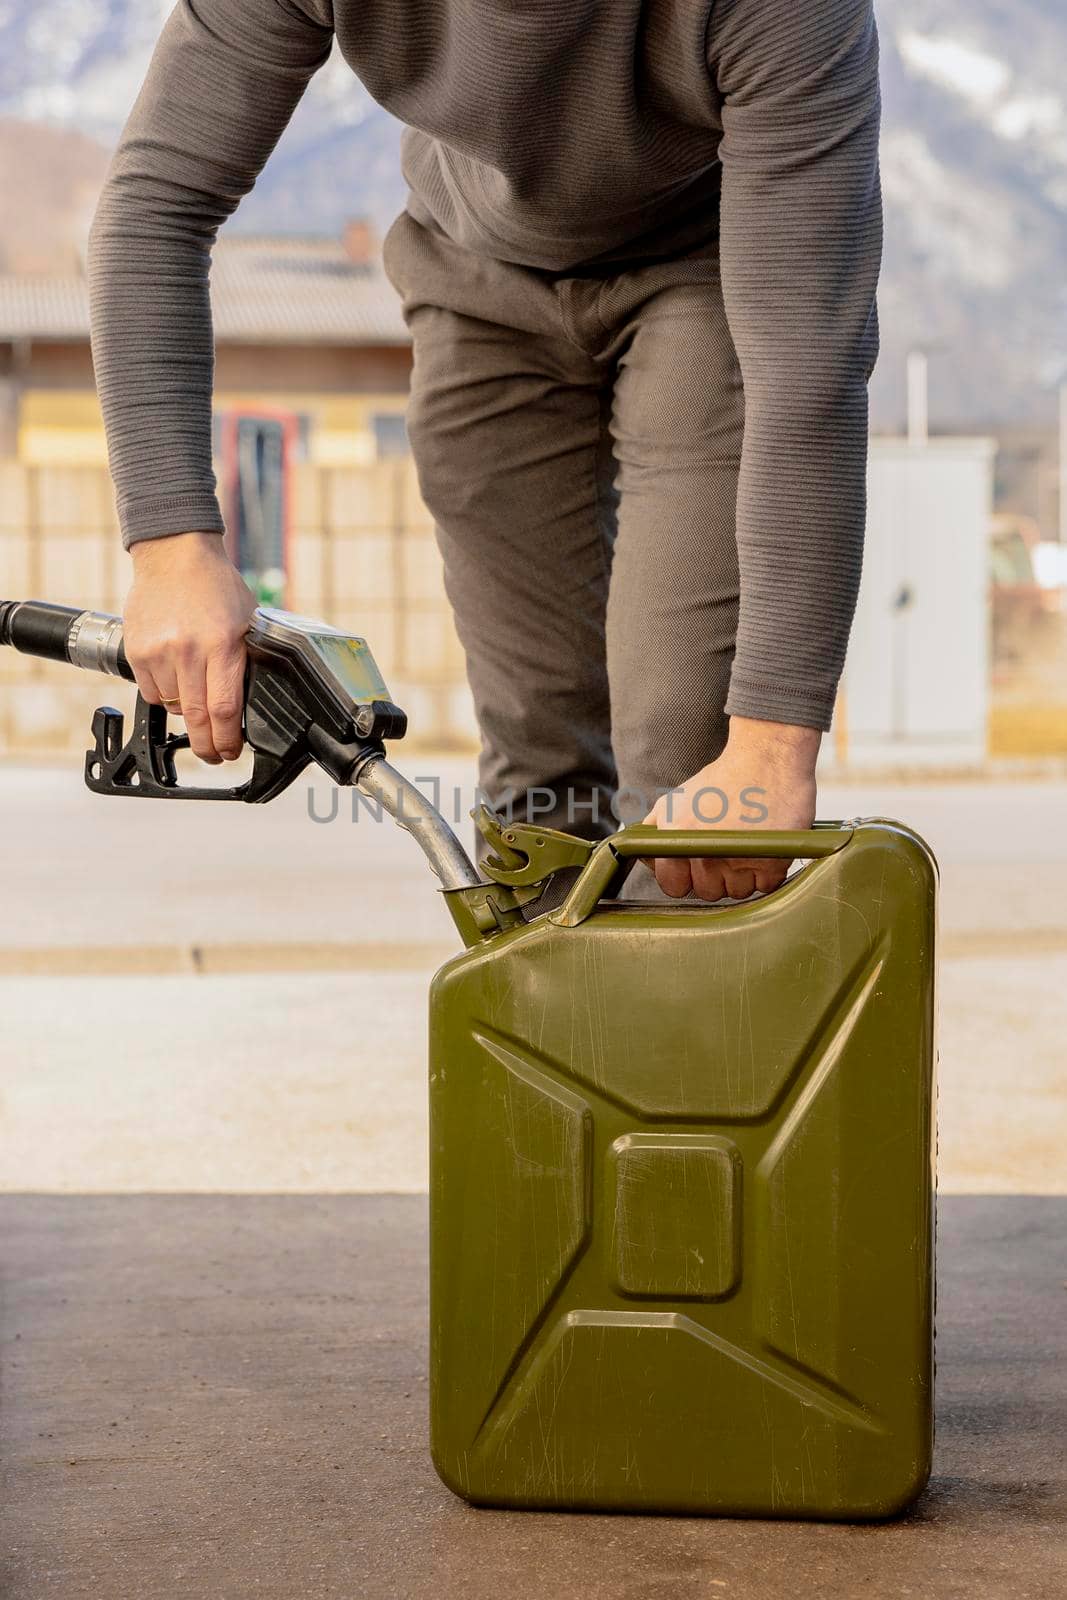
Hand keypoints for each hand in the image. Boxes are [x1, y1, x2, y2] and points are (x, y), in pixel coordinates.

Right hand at [124, 532, 255, 763]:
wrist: (174, 555)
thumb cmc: (216, 586)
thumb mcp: (247, 622)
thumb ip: (245, 661)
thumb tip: (245, 705)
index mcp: (223, 644)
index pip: (224, 709)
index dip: (228, 740)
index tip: (231, 752)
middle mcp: (189, 651)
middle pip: (197, 717)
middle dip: (207, 746)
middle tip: (214, 756)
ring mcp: (159, 652)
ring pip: (173, 706)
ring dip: (187, 713)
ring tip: (196, 698)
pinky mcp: (137, 650)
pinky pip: (151, 691)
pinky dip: (164, 695)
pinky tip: (175, 679)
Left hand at [643, 717, 820, 900]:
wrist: (766, 757)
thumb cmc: (721, 779)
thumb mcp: (676, 800)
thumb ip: (655, 830)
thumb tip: (643, 856)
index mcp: (677, 837)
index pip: (673, 886)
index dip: (684, 878)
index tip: (694, 867)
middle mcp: (706, 852)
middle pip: (706, 892)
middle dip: (713, 877)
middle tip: (724, 852)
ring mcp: (739, 860)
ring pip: (736, 892)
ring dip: (740, 877)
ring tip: (744, 848)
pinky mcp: (771, 861)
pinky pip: (763, 887)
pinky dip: (766, 874)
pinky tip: (763, 849)